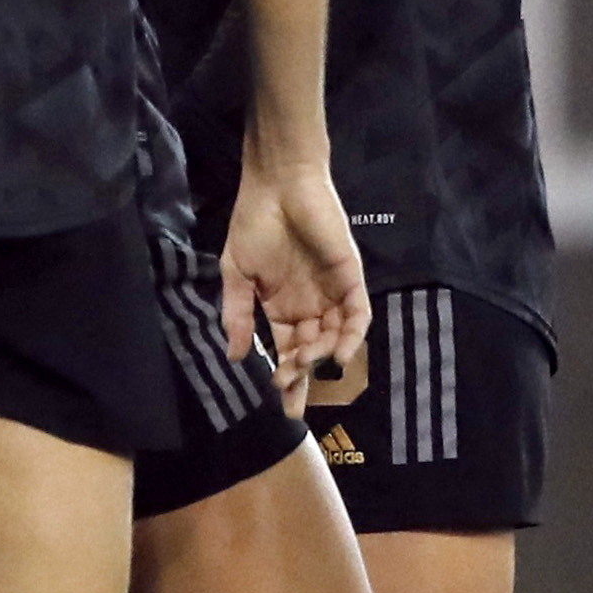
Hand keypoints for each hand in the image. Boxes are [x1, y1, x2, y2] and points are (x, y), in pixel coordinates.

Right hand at [218, 161, 368, 387]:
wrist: (277, 186)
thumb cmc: (254, 225)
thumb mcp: (236, 274)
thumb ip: (238, 315)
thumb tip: (235, 356)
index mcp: (282, 306)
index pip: (289, 350)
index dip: (288, 378)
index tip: (282, 405)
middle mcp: (311, 304)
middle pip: (313, 350)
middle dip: (303, 375)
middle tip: (290, 394)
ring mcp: (332, 292)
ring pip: (335, 336)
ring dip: (322, 357)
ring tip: (304, 369)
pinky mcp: (351, 276)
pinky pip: (357, 313)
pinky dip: (352, 334)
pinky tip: (338, 352)